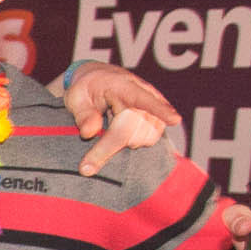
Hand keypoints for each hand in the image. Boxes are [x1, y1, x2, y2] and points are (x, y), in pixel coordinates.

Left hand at [65, 62, 178, 176]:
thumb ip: (82, 114)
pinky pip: (151, 139)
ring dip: (123, 145)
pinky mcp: (157, 120)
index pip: (144, 99)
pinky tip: (121, 136)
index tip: (175, 120)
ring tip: (106, 131)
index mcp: (123, 86)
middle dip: (108, 148)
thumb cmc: (86, 90)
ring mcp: (154, 108)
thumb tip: (89, 132)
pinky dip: (134, 143)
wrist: (98, 81)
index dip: (160, 110)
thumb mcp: (75, 97)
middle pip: (133, 128)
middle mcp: (145, 95)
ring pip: (145, 137)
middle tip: (86, 167)